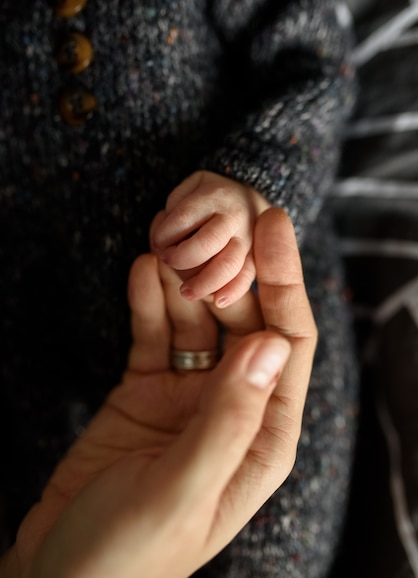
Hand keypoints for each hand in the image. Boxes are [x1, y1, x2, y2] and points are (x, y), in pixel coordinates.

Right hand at [2, 209, 316, 577]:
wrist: (58, 576)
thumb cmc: (127, 555)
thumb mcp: (182, 487)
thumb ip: (229, 418)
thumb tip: (271, 344)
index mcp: (263, 437)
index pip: (289, 343)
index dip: (285, 281)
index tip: (272, 224)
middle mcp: (233, 410)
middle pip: (244, 322)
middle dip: (231, 272)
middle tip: (214, 222)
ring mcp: (188, 398)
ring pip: (197, 323)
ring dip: (187, 281)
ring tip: (171, 240)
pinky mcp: (145, 391)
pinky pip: (153, 335)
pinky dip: (149, 302)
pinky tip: (143, 269)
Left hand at [150, 170, 268, 307]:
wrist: (248, 202)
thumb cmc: (207, 200)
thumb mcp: (188, 190)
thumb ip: (173, 212)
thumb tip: (164, 244)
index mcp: (213, 196)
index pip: (182, 219)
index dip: (164, 235)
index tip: (158, 242)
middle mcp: (234, 217)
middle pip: (207, 243)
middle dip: (181, 259)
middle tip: (168, 261)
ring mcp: (248, 238)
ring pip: (228, 265)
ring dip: (203, 282)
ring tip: (186, 292)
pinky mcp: (255, 259)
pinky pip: (246, 279)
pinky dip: (231, 292)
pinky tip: (216, 301)